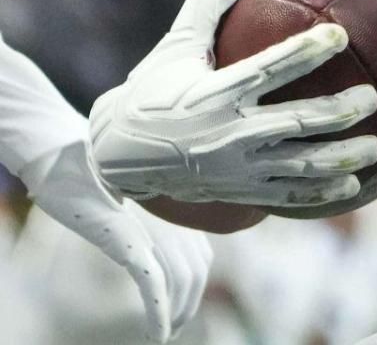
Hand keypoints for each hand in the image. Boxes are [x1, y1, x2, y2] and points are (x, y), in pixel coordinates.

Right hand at [19, 141, 212, 340]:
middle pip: (195, 273)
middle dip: (188, 305)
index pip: (201, 257)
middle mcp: (172, 221)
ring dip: (174, 314)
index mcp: (177, 211)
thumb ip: (149, 219)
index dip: (195, 287)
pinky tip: (158, 332)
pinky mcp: (128, 242)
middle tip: (173, 329)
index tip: (184, 307)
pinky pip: (153, 283)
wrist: (66, 158)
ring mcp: (151, 231)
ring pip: (178, 282)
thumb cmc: (94, 174)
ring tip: (165, 333)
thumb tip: (152, 243)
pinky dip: (159, 311)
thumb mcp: (129, 200)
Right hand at [89, 0, 376, 207]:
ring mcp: (236, 169)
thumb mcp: (176, 46)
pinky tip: (353, 185)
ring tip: (376, 149)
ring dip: (343, 159)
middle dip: (341, 111)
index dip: (307, 53)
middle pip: (298, 122)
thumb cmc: (153, 90)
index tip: (341, 35)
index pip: (270, 69)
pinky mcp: (239, 193)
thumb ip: (212, 5)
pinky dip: (323, 193)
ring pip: (301, 166)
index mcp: (216, 94)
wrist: (116, 155)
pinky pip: (288, 196)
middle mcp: (228, 134)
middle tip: (372, 98)